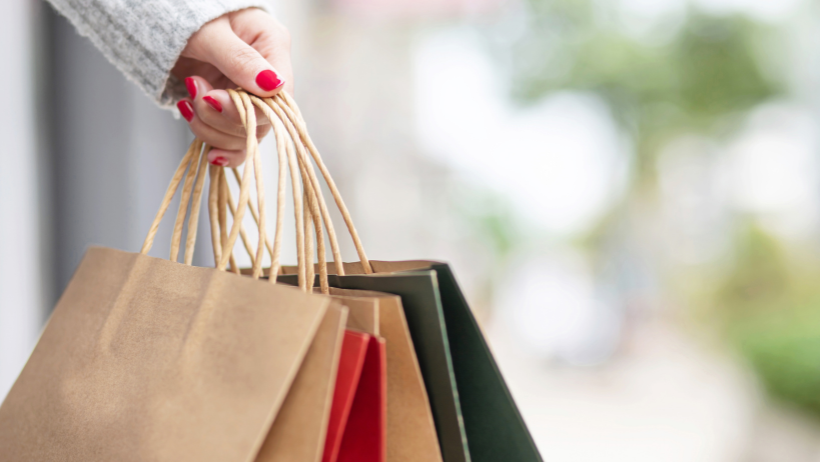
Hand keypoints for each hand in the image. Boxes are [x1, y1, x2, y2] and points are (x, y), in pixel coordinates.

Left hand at [171, 8, 292, 167]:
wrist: (164, 16)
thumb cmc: (189, 11)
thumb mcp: (211, 31)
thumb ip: (239, 58)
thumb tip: (272, 87)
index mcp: (272, 47)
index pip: (279, 96)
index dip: (250, 109)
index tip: (214, 98)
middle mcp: (266, 77)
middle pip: (261, 121)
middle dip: (222, 117)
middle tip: (195, 91)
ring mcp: (250, 96)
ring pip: (245, 135)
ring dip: (211, 128)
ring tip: (188, 100)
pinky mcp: (231, 110)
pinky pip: (233, 141)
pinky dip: (215, 144)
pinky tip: (205, 145)